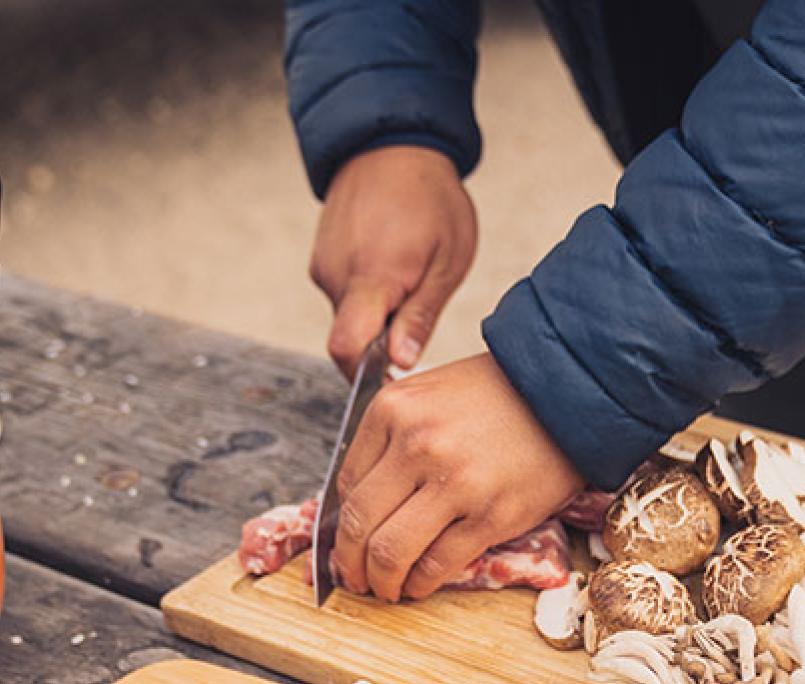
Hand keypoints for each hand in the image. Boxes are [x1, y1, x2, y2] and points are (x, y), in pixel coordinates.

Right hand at [311, 145, 477, 377]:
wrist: (393, 143)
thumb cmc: (432, 199)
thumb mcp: (446, 263)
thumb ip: (420, 316)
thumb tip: (400, 362)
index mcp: (372, 278)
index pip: (346, 348)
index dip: (364, 378)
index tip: (391, 385)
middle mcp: (337, 274)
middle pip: (349, 340)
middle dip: (380, 347)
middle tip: (419, 322)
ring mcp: (324, 265)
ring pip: (348, 318)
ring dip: (377, 319)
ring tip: (412, 285)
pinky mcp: (322, 258)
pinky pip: (344, 296)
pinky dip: (368, 299)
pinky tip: (395, 273)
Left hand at [334, 353, 585, 601]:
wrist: (569, 395)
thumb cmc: (500, 397)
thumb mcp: (430, 397)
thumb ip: (394, 440)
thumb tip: (366, 504)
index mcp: (393, 410)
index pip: (346, 485)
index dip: (340, 526)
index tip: (347, 545)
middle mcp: (417, 445)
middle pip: (359, 523)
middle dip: (351, 563)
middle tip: (356, 578)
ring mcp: (455, 483)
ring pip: (391, 551)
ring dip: (382, 581)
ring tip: (386, 589)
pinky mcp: (491, 515)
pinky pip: (438, 563)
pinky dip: (420, 583)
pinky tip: (419, 586)